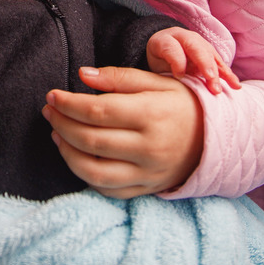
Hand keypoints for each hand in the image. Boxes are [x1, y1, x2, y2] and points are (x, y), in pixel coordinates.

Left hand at [43, 66, 203, 198]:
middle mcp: (149, 147)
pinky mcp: (145, 189)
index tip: (52, 95)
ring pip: (94, 171)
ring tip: (56, 133)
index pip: (98, 110)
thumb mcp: (156, 81)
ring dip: (67, 152)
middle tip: (49, 111)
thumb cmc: (180, 103)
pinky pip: (106, 189)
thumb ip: (118, 77)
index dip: (69, 103)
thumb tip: (82, 75)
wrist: (214, 139)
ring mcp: (147, 173)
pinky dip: (84, 174)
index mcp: (152, 114)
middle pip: (91, 139)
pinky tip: (74, 155)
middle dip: (62, 124)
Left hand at [146, 27, 240, 94]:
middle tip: (211, 83)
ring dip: (219, 73)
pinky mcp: (209, 53)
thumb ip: (165, 67)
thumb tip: (180, 77)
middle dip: (205, 66)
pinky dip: (228, 74)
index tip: (179, 76)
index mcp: (166, 39)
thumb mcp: (154, 63)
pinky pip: (219, 63)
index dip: (177, 62)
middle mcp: (185, 38)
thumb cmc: (158, 60)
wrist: (163, 50)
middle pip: (196, 49)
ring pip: (211, 55)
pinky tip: (236, 86)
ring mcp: (199, 44)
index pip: (173, 48)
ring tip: (223, 88)